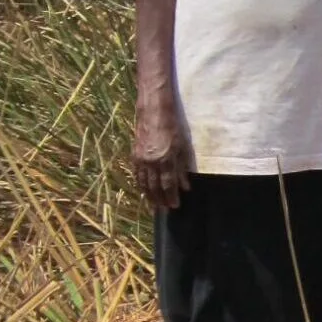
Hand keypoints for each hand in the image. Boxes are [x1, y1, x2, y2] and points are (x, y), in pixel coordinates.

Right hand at [134, 95, 192, 210]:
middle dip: (160, 200)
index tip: (175, 207)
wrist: (154, 110)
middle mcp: (151, 162)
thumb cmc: (174, 126)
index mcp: (165, 160)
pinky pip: (137, 174)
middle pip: (155, 187)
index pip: (168, 185)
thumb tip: (186, 186)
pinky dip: (140, 185)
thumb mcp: (184, 146)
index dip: (171, 197)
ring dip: (149, 196)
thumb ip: (184, 167)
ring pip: (143, 183)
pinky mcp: (134, 154)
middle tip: (164, 211)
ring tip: (153, 206)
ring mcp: (141, 159)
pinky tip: (144, 190)